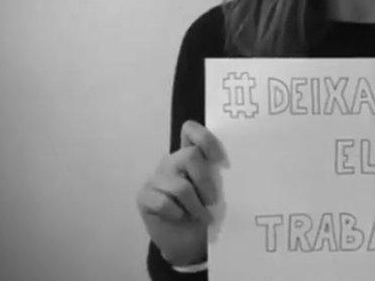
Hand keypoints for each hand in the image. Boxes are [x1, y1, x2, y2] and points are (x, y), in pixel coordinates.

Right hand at [136, 120, 228, 265]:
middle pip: (189, 155)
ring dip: (196, 206)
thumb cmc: (206, 212)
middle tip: (213, 201)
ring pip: (180, 186)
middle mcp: (172, 161)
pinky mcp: (144, 196)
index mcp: (191, 155)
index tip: (221, 161)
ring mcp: (156, 178)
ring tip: (202, 217)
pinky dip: (178, 214)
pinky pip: (163, 203)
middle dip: (206, 181)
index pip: (191, 130)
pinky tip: (180, 218)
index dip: (206, 139)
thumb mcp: (218, 191)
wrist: (188, 243)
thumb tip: (230, 169)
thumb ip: (219, 175)